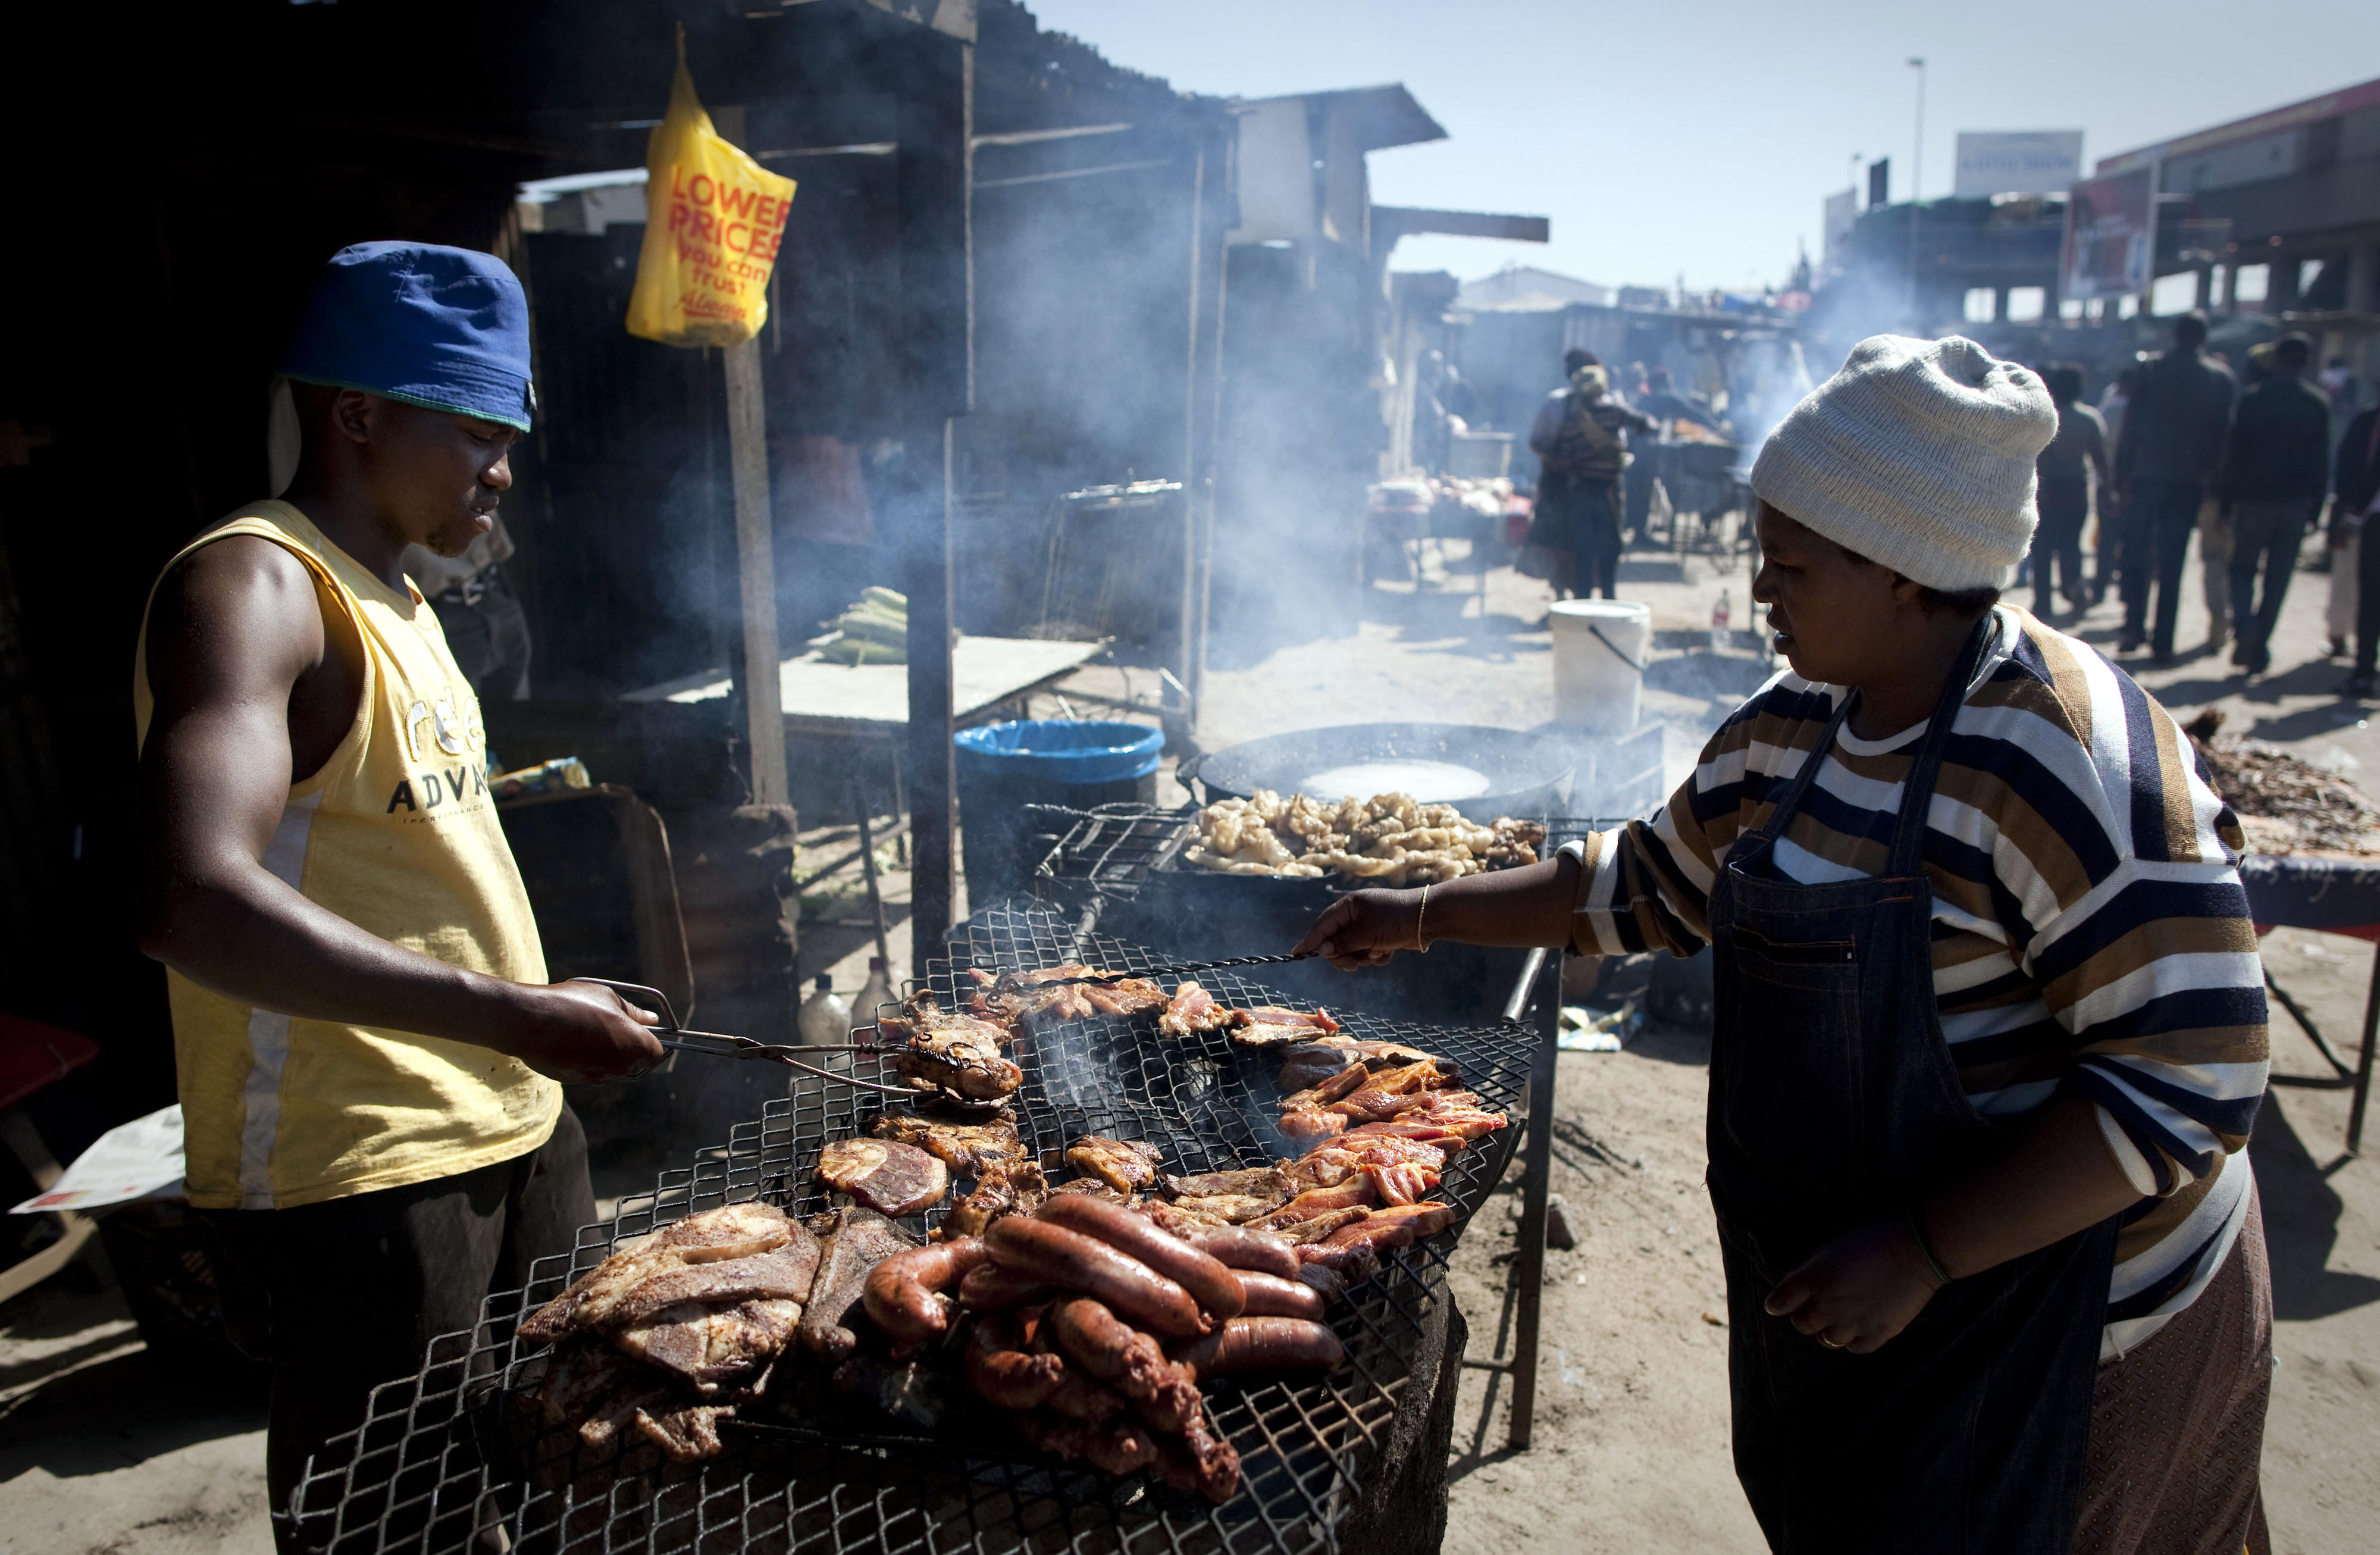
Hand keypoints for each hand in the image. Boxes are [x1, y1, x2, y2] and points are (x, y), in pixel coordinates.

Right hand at [505, 980, 667, 1083]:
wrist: (528, 1021)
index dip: (652, 1042)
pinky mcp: (574, 1081)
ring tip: (587, 1029)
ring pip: (611, 1069)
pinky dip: (587, 1060)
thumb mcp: (607, 997)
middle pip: (635, 1064)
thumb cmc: (571, 1003)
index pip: (657, 1054)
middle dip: (629, 1049)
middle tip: (612, 1026)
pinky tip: (572, 1041)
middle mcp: (619, 1066)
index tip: (642, 1031)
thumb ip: (633, 1012)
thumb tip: (652, 1019)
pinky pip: (590, 1072)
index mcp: (634, 1044)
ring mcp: (595, 1076)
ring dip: (607, 1054)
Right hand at [1292, 888, 1421, 970]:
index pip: (1323, 925)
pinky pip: (1369, 952)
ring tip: (1378, 954)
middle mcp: (1357, 914)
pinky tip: (1388, 953)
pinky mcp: (1381, 936)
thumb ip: (1343, 943)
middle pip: (1337, 941)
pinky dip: (1376, 956)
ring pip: (1353, 950)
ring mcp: (1369, 925)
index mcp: (1349, 906)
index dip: (1310, 940)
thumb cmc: (1395, 920)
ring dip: (1364, 956)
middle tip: (1353, 966)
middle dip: (1345, 955)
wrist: (1428, 919)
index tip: (1296, 954)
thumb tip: (1324, 950)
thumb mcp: (1366, 933)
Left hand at [1761, 1216, 1943, 1353]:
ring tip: (1838, 1317)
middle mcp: (1829, 1305)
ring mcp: (1854, 1323)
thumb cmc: (1873, 1237)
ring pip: (1827, 1340)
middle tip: (1813, 1307)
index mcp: (1814, 1279)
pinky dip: (1852, 1340)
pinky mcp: (1879, 1334)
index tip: (1779, 1304)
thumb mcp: (1832, 1246)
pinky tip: (1857, 1326)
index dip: (1777, 1303)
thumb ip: (1812, 1269)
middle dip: (1804, 1316)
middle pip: (1802, 1325)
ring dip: (1828, 1329)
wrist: (1919, 1249)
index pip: (1779, 1303)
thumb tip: (1801, 1284)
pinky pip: (1855, 1349)